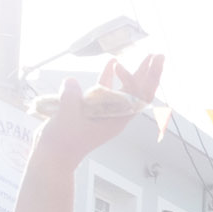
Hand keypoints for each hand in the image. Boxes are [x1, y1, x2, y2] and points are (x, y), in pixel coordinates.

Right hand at [31, 54, 164, 169]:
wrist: (53, 155)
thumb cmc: (63, 142)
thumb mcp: (67, 118)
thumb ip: (71, 98)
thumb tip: (72, 81)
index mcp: (116, 121)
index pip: (136, 98)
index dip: (132, 80)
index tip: (119, 66)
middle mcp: (115, 115)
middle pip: (139, 93)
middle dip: (150, 74)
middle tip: (159, 56)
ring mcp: (105, 111)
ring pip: (126, 90)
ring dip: (135, 73)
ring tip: (146, 56)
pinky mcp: (93, 109)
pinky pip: (106, 90)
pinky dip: (109, 77)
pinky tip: (112, 61)